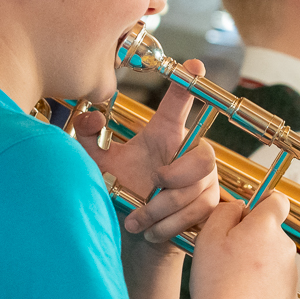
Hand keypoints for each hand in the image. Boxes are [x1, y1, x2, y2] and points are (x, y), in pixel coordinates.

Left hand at [73, 58, 219, 242]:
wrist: (139, 233)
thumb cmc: (125, 191)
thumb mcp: (102, 164)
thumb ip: (89, 138)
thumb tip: (92, 116)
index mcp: (166, 134)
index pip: (181, 102)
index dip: (189, 82)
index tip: (194, 65)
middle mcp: (192, 152)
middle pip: (203, 157)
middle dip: (175, 179)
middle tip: (153, 187)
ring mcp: (205, 179)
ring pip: (193, 191)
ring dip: (160, 210)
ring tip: (138, 220)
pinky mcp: (210, 203)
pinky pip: (195, 213)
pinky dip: (167, 225)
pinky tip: (150, 230)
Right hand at [188, 193, 297, 298]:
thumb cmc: (216, 284)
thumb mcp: (209, 235)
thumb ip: (226, 211)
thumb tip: (240, 207)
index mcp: (266, 228)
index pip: (277, 200)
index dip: (262, 203)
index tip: (247, 213)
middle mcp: (285, 248)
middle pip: (268, 234)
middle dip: (247, 242)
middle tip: (221, 259)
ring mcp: (290, 275)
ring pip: (267, 262)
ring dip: (248, 269)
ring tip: (222, 287)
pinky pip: (272, 286)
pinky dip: (256, 291)